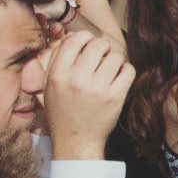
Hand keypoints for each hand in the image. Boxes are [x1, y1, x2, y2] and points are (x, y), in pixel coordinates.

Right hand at [40, 30, 134, 160]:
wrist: (76, 141)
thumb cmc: (62, 112)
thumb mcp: (49, 86)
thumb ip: (57, 60)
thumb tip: (72, 36)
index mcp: (58, 75)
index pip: (75, 39)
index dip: (85, 38)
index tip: (88, 45)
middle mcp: (77, 79)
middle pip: (98, 44)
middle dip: (102, 48)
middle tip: (101, 59)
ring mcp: (97, 88)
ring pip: (115, 56)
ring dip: (114, 61)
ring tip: (108, 72)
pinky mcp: (115, 97)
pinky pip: (128, 70)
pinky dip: (126, 71)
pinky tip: (118, 78)